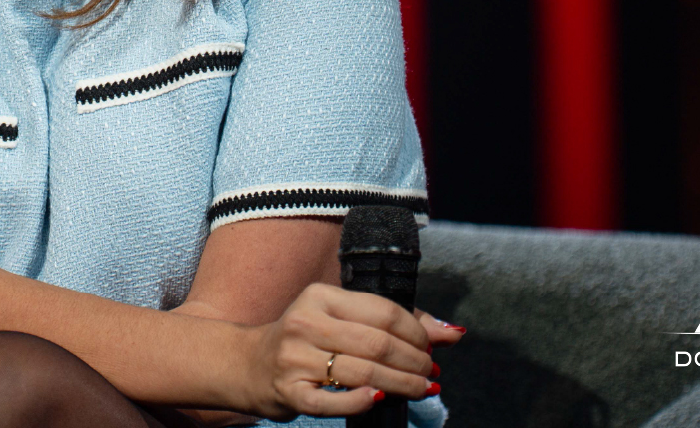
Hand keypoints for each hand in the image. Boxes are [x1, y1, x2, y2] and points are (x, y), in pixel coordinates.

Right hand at [240, 284, 460, 419]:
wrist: (246, 364)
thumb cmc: (304, 340)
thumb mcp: (341, 318)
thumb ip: (394, 322)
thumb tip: (452, 333)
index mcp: (321, 296)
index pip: (383, 312)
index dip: (417, 333)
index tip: (431, 349)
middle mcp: (306, 322)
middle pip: (378, 343)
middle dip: (414, 362)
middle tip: (430, 374)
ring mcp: (296, 358)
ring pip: (363, 373)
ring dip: (401, 386)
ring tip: (420, 390)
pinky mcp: (290, 391)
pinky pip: (333, 401)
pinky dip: (362, 403)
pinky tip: (379, 401)